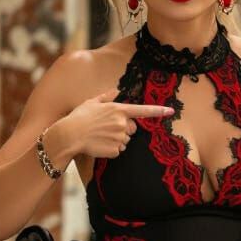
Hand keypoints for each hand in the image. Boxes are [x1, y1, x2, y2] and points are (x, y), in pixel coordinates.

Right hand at [55, 87, 174, 159]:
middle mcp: (122, 123)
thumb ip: (106, 97)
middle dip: (123, 129)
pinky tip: (100, 145)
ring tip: (101, 136)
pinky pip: (118, 150)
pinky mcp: (115, 150)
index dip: (158, 111)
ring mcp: (120, 137)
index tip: (171, 111)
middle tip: (106, 128)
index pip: (142, 110)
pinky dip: (111, 149)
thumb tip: (116, 90)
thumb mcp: (92, 102)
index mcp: (118, 110)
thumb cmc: (79, 117)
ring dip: (116, 140)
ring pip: (125, 141)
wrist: (70, 135)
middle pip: (132, 128)